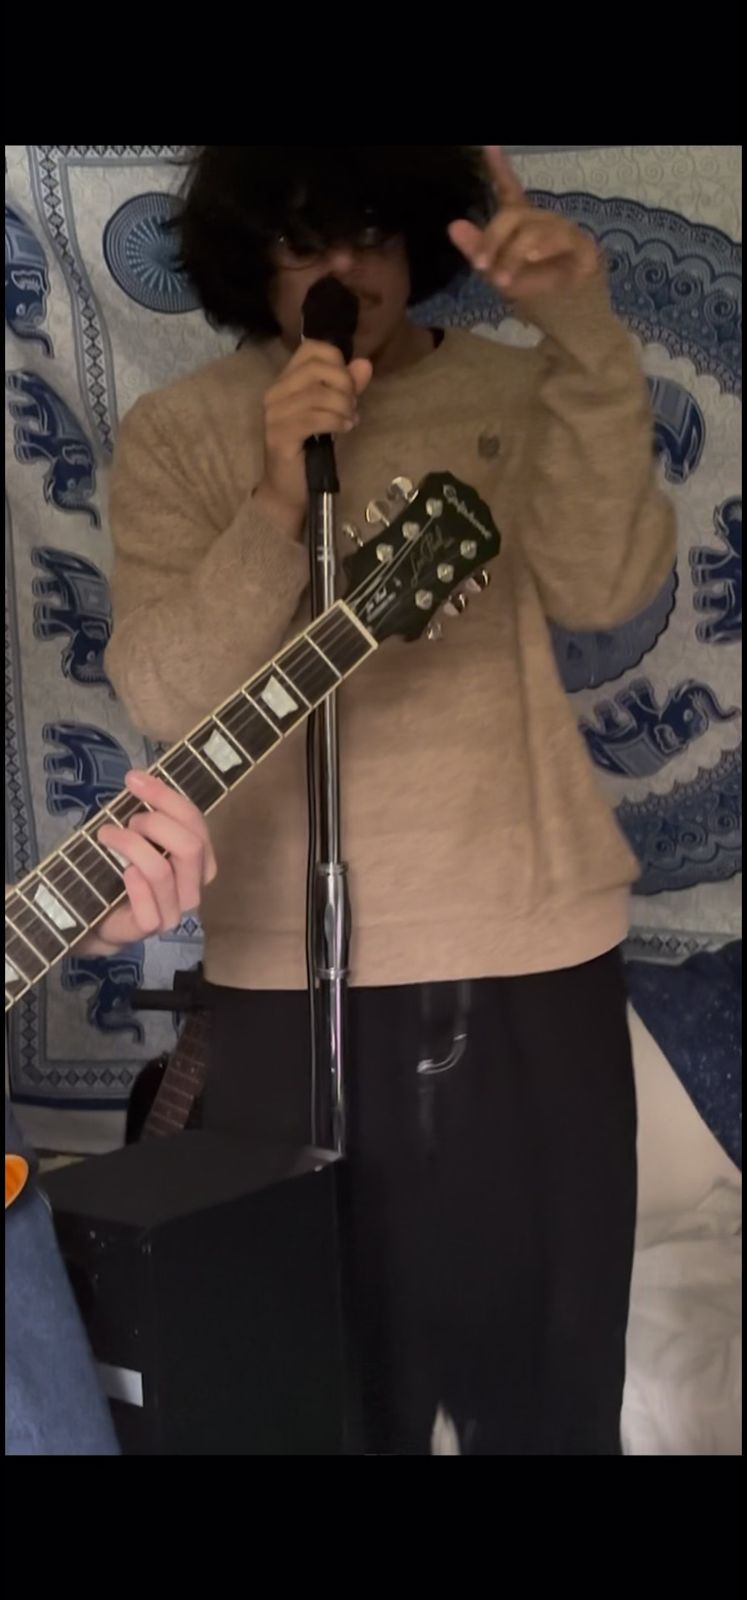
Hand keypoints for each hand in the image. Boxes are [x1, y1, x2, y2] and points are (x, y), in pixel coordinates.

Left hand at [80, 770, 216, 955]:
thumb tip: (139, 778)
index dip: (165, 796)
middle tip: (127, 819)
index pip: (195, 822)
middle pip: (189, 846)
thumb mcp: (141, 837)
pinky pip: (148, 904)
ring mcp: (175, 911)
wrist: (103, 918)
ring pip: (162, 871)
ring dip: (131, 845)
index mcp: (200, 861)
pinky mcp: (151, 927)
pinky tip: (123, 871)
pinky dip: (134, 881)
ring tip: (108, 835)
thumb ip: (149, 814)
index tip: (134, 779)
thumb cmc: (126, 871)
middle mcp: (194, 886)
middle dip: (154, 823)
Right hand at [255, 340, 372, 529]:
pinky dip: (335, 421)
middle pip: (317, 368)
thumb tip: (365, 364)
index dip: (338, 361)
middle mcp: (276, 392)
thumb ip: (348, 388)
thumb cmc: (311, 450)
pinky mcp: (279, 435)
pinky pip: (314, 418)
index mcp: (286, 381)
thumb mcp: (334, 413)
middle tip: (352, 406)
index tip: (348, 386)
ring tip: (349, 420)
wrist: (289, 489)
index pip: (312, 348)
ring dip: (343, 406)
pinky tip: (344, 429)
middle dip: (344, 385)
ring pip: (317, 394)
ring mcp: (274, 414)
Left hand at [448, 146, 599, 301]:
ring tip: (502, 279)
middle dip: (493, 238)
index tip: (488, 145)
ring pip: (533, 230)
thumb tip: (453, 225)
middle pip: (513, 214)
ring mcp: (561, 228)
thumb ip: (476, 249)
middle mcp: (539, 218)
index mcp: (519, 220)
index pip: (508, 188)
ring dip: (513, 254)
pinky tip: (533, 258)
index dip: (498, 167)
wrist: (564, 308)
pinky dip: (543, 247)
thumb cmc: (531, 283)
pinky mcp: (580, 243)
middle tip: (480, 265)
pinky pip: (561, 238)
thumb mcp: (496, 270)